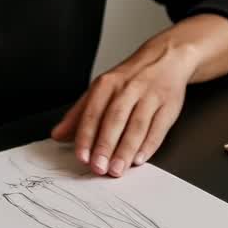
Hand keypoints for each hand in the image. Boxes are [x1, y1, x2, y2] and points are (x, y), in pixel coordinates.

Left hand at [50, 40, 195, 177]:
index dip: (86, 136)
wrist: (166, 58)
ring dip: (126, 150)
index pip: (93, 112)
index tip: (82, 156)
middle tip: (99, 168)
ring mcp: (151, 96)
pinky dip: (149, 145)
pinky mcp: (169, 105)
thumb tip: (58, 134)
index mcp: (107, 84)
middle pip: (115, 119)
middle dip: (106, 145)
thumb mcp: (102, 89)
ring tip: (117, 169)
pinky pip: (158, 128)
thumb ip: (79, 113)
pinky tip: (139, 159)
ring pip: (137, 126)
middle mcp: (129, 88)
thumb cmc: (130, 78)